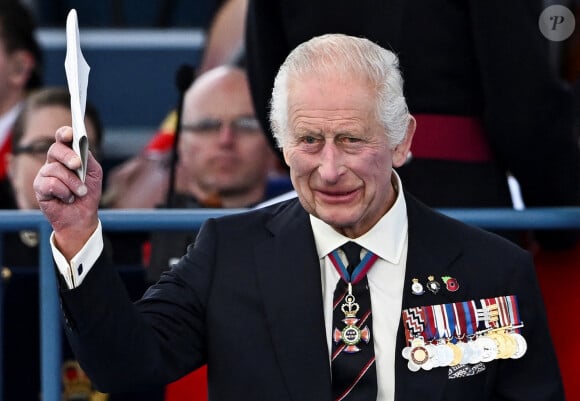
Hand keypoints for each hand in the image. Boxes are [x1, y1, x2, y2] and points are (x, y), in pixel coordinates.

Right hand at [33, 126, 101, 258]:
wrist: (82, 216)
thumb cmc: (88, 193)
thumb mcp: (94, 173)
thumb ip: (88, 159)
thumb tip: (82, 147)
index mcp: (67, 155)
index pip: (62, 139)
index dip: (64, 133)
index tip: (71, 133)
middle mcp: (54, 162)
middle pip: (55, 149)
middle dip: (68, 156)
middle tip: (77, 165)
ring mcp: (45, 174)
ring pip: (55, 169)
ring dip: (73, 183)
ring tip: (80, 192)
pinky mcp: (39, 188)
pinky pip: (51, 184)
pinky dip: (64, 192)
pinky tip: (68, 198)